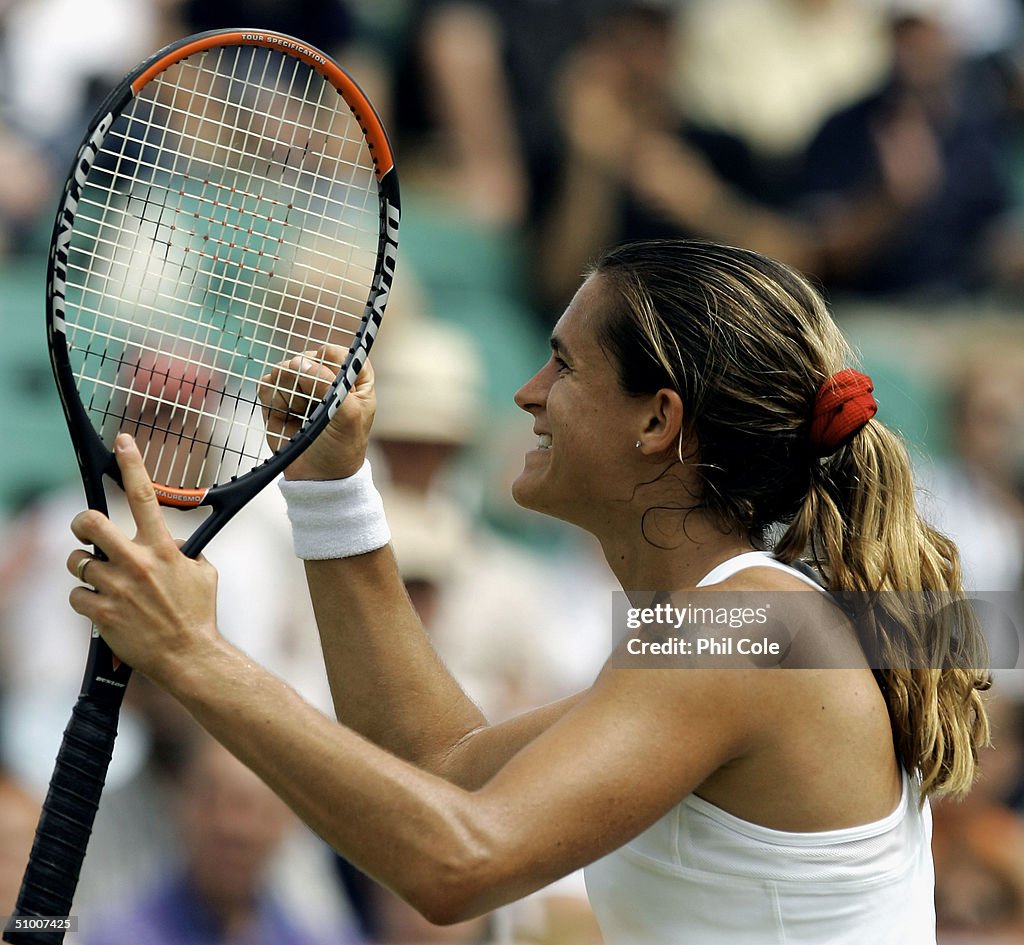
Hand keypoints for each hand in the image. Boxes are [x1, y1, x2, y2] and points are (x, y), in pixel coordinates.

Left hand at [67, 434, 219, 683]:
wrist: (189, 656)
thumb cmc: (198, 614)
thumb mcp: (203, 572)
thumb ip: (182, 550)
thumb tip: (166, 539)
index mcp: (163, 549)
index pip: (144, 496)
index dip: (132, 464)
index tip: (122, 441)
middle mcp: (137, 563)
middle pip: (90, 522)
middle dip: (81, 521)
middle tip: (85, 530)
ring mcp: (117, 588)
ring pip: (77, 561)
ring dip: (83, 567)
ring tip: (100, 579)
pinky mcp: (102, 613)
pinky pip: (76, 594)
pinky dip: (85, 599)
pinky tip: (102, 607)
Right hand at [259, 344, 375, 479]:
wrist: (317, 477)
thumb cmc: (341, 447)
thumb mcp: (346, 416)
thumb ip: (328, 386)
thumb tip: (299, 362)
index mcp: (353, 381)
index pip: (341, 354)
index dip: (331, 360)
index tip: (327, 376)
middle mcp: (326, 380)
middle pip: (308, 357)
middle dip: (306, 379)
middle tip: (312, 403)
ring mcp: (300, 388)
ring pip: (284, 368)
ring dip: (289, 391)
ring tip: (300, 413)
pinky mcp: (278, 399)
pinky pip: (267, 383)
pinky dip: (273, 399)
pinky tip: (284, 415)